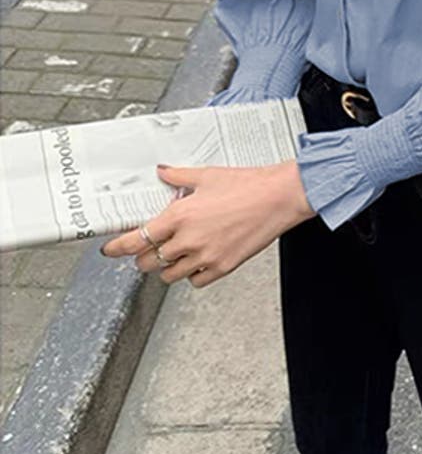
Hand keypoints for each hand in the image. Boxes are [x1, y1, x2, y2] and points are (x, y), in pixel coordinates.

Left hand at [98, 160, 315, 287]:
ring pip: (169, 276)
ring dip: (167, 267)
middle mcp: (188, 240)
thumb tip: (163, 172)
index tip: (110, 250)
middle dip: (144, 257)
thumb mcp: (207, 175)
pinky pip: (196, 281)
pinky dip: (192, 275)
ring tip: (175, 255)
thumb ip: (178, 175)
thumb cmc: (249, 185)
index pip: (135, 239)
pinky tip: (198, 261)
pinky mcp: (223, 267)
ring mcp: (205, 256)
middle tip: (148, 250)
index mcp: (179, 216)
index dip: (117, 248)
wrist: (279, 197)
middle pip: (148, 262)